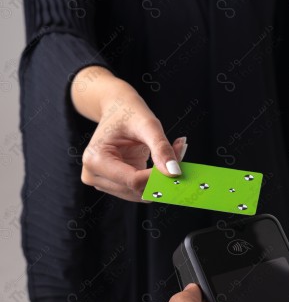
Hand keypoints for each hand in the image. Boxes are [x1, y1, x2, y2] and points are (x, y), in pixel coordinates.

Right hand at [78, 75, 187, 201]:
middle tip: (180, 149)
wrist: (117, 108)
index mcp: (95, 160)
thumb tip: (174, 172)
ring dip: (161, 178)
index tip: (180, 163)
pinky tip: (163, 159)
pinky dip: (156, 178)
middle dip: (162, 175)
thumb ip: (161, 148)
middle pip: (137, 189)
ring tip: (173, 150)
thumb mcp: (147, 124)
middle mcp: (95, 175)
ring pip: (142, 193)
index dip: (158, 176)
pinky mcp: (116, 185)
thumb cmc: (128, 112)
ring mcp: (104, 183)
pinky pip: (142, 189)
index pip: (133, 180)